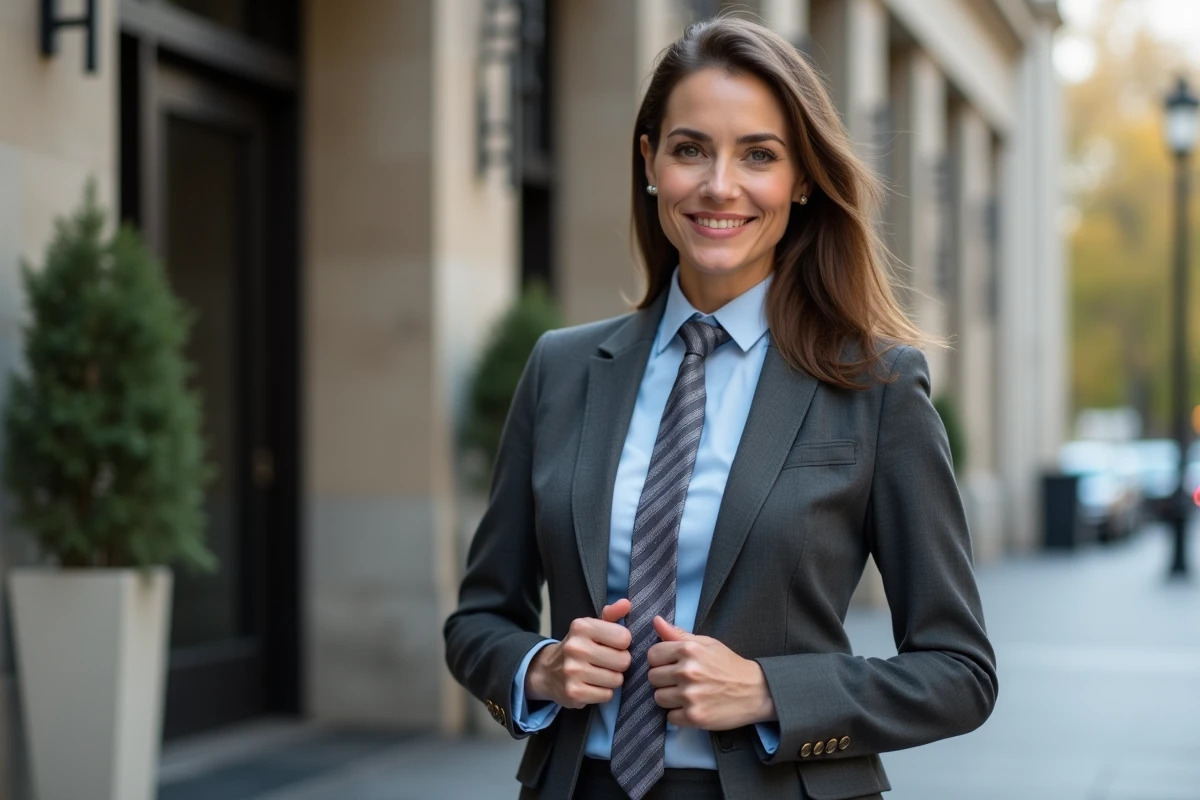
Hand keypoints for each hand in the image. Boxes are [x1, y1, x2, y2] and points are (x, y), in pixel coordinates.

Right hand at [526, 599, 632, 708]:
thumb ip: (611, 615)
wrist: (547, 671)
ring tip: (599, 673)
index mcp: (582, 627)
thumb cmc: (578, 646)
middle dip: (619, 663)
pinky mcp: (573, 693)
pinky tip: (592, 685)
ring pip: (616, 680)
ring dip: (612, 679)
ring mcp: (572, 671)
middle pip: (623, 661)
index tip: (612, 645)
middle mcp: (575, 648)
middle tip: (607, 662)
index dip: (622, 644)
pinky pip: (607, 695)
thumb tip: (626, 603)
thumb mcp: (591, 627)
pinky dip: (603, 692)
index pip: (624, 638)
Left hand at [647, 616, 775, 729]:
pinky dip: (679, 714)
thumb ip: (678, 634)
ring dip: (670, 698)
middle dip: (664, 679)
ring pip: (658, 698)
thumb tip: (656, 621)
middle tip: (681, 681)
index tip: (671, 665)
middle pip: (653, 677)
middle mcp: (687, 671)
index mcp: (688, 650)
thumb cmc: (729, 665)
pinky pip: (670, 717)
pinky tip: (693, 707)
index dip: (660, 660)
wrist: (756, 691)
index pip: (652, 655)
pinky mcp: (694, 716)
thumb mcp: (707, 643)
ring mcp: (690, 695)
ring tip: (687, 694)